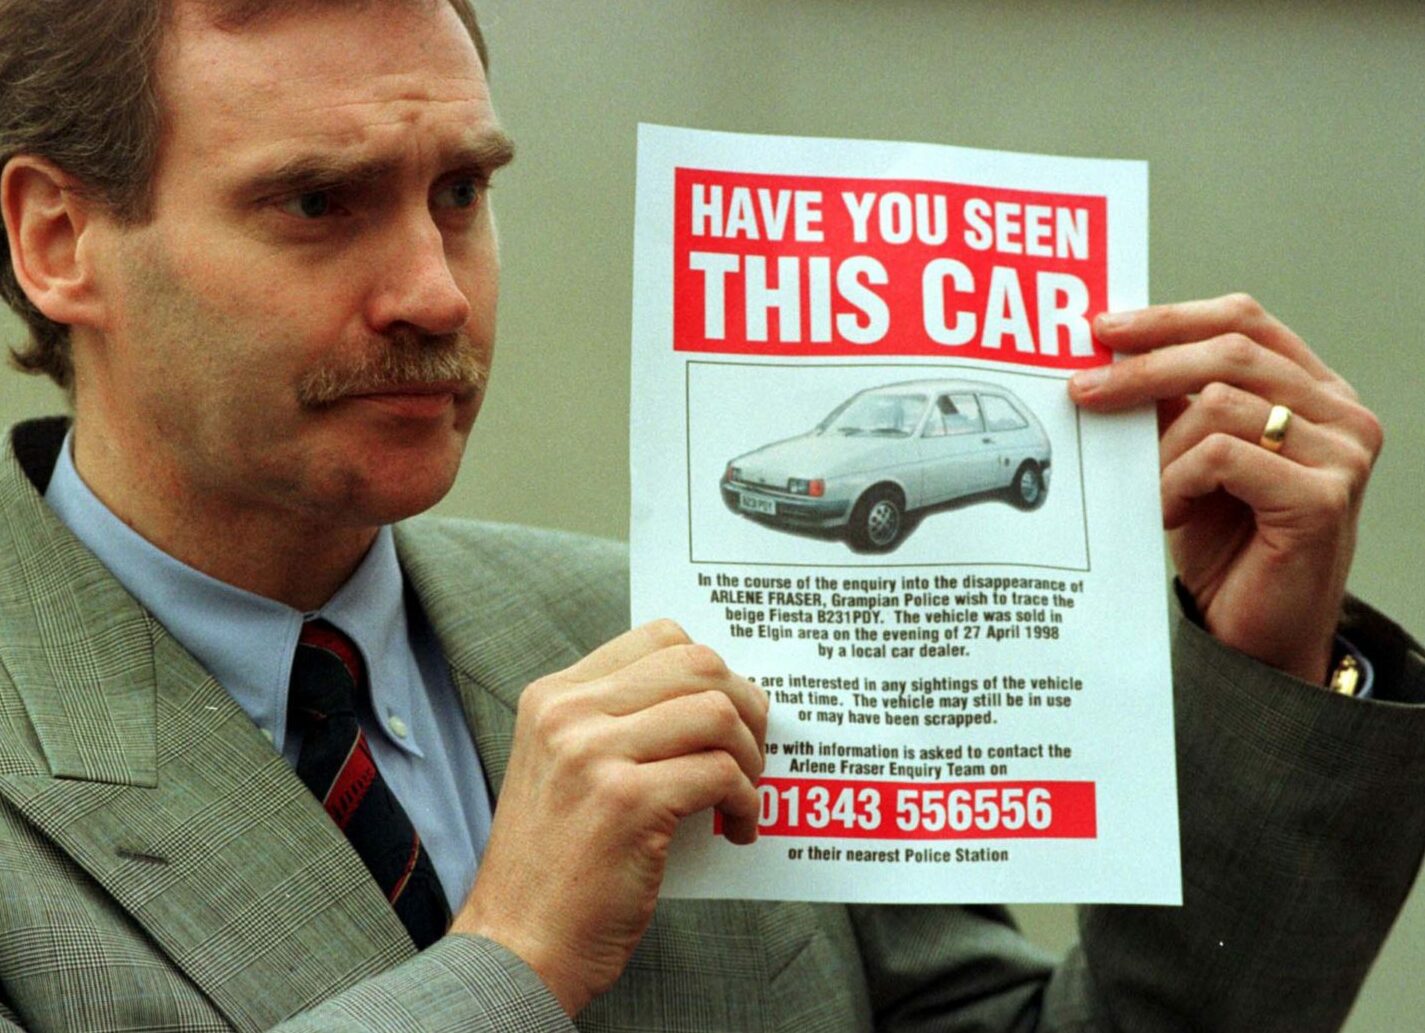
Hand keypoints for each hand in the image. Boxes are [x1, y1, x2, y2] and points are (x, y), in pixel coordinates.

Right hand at [449, 619, 767, 1015]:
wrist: (516, 946)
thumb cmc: (556, 866)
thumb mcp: (565, 768)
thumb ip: (620, 724)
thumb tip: (714, 701)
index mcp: (555, 696)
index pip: (659, 639)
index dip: (712, 673)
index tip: (726, 714)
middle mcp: (569, 713)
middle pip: (697, 663)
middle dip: (745, 704)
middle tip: (752, 750)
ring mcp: (595, 754)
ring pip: (717, 713)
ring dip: (750, 756)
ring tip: (744, 793)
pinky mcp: (627, 802)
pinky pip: (721, 774)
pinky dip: (746, 802)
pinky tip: (736, 829)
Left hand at [1069, 294, 1382, 683]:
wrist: (1255, 634)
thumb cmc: (1224, 545)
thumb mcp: (1190, 458)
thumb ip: (1173, 404)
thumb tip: (1110, 352)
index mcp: (1315, 389)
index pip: (1244, 319)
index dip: (1171, 318)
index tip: (1103, 329)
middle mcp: (1341, 413)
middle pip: (1230, 350)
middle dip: (1144, 368)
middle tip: (1082, 390)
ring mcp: (1341, 455)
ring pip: (1221, 403)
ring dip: (1160, 448)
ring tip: (1145, 491)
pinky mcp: (1321, 499)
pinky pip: (1221, 457)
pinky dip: (1176, 482)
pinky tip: (1166, 514)